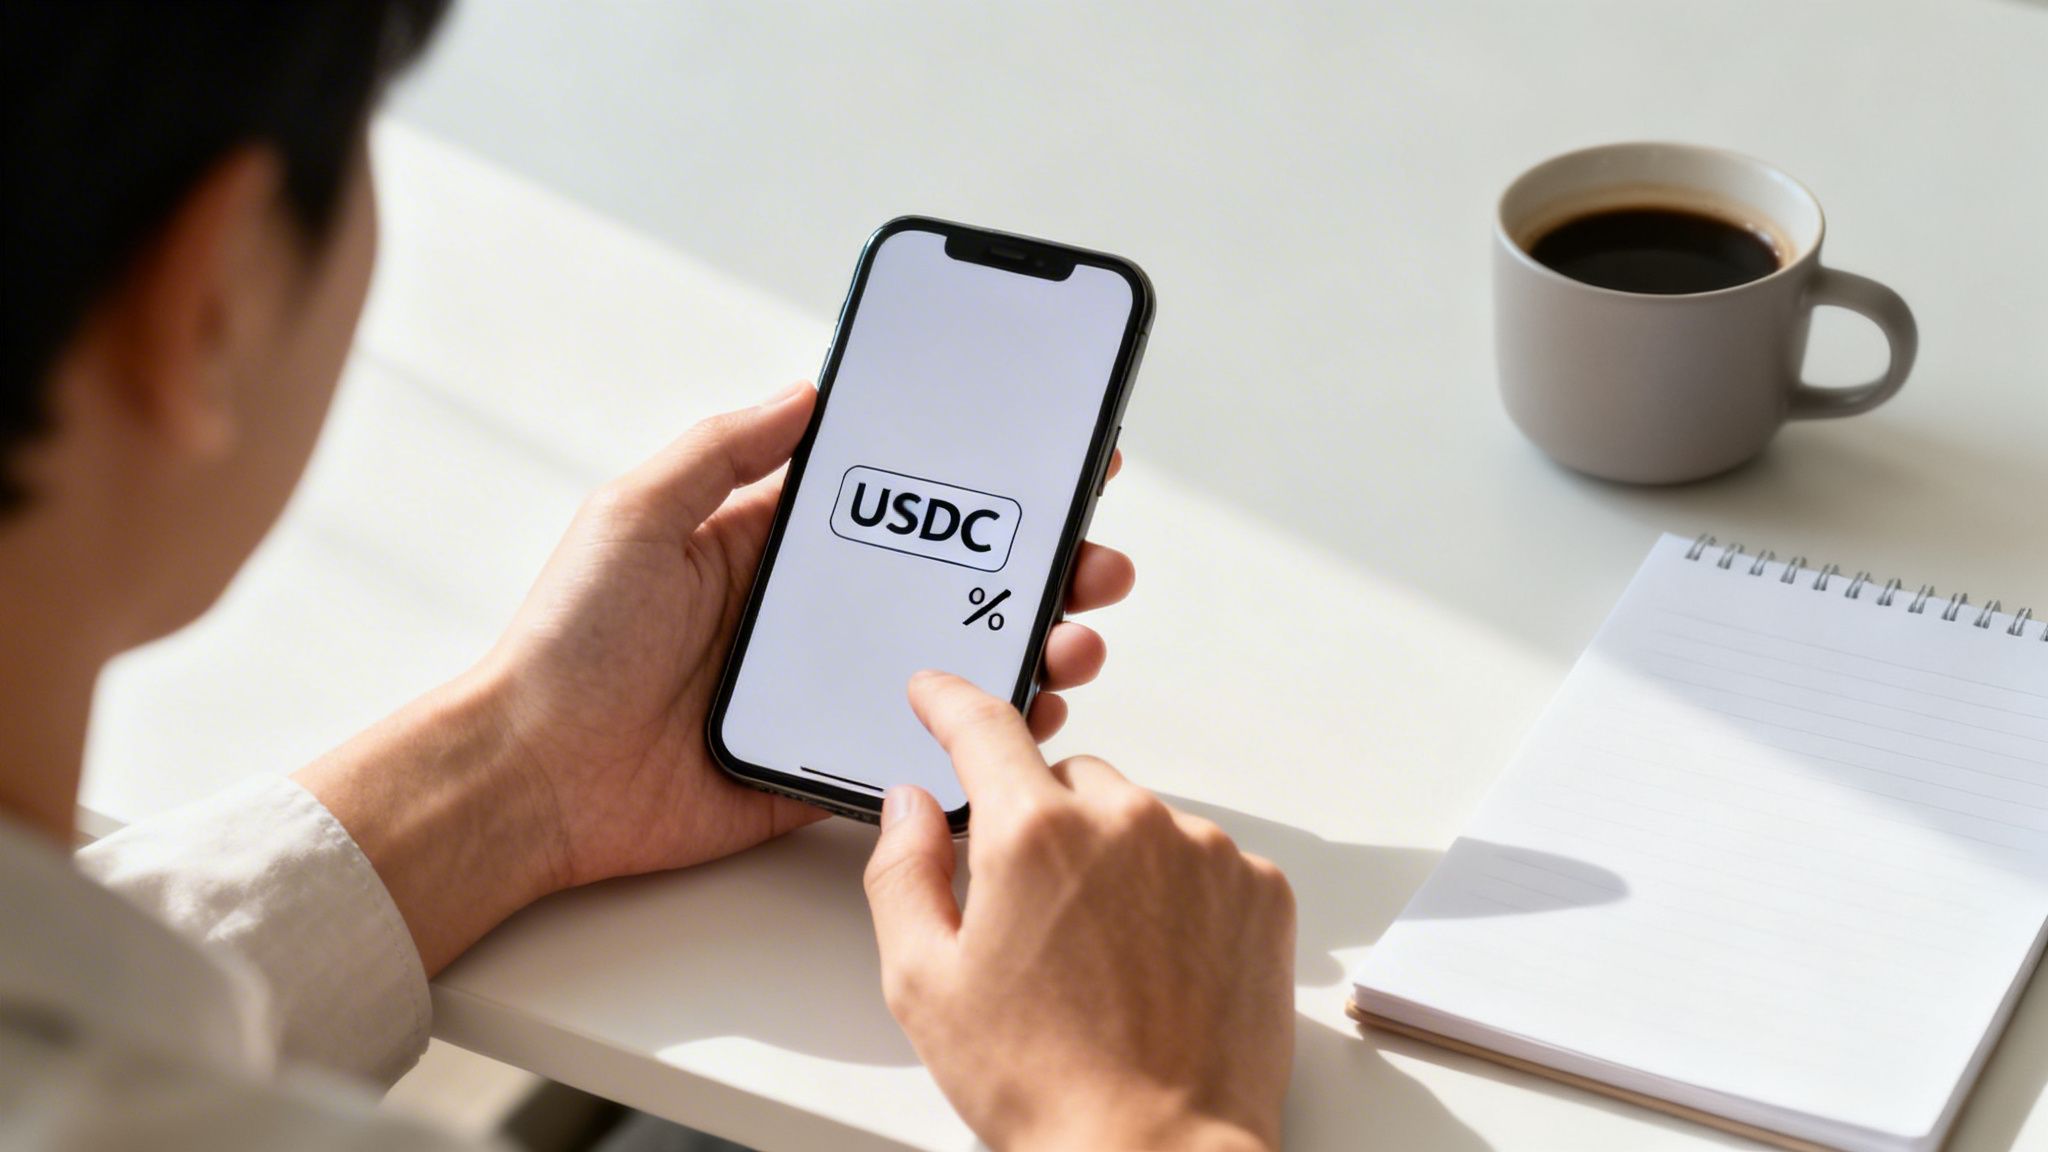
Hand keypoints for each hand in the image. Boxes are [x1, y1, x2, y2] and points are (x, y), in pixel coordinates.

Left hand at [301, 383, 1135, 973]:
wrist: (534, 774)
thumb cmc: (569, 641)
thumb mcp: (637, 511)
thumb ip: (724, 448)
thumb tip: (809, 390)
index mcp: (775, 545)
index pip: (902, 503)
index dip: (980, 482)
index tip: (1055, 459)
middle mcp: (813, 615)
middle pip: (953, 583)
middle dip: (1038, 569)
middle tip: (1096, 562)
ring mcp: (826, 691)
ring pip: (956, 663)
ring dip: (1031, 646)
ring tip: (1075, 637)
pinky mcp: (824, 763)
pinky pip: (921, 748)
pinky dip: (984, 736)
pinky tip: (1031, 714)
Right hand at [864, 672, 1295, 1151]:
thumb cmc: (1046, 1083)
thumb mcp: (925, 983)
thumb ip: (904, 871)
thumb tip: (911, 807)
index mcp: (1035, 832)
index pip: (983, 727)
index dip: (951, 702)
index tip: (938, 693)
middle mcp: (1128, 821)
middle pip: (1067, 784)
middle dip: (1041, 828)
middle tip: (1030, 918)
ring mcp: (1204, 851)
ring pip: (1137, 821)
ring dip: (1113, 862)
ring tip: (1101, 959)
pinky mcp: (1258, 890)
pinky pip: (1199, 860)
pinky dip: (1174, 893)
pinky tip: (1154, 964)